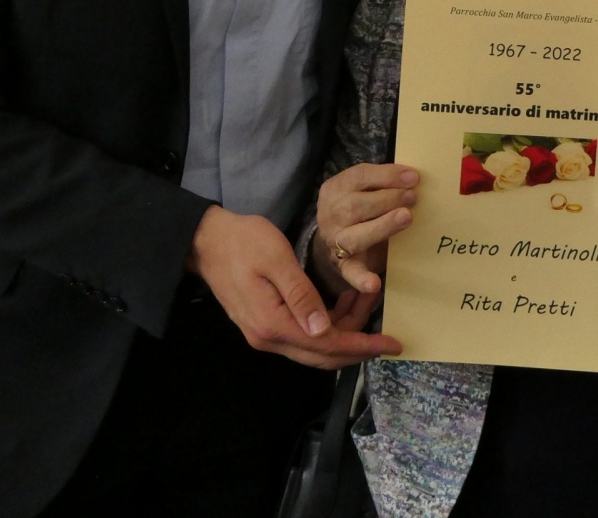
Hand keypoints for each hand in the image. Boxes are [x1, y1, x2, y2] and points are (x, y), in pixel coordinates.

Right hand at [187, 205, 401, 368]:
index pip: (327, 345)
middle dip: (358, 341)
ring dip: (344, 330)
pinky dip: (328, 325)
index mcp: (273, 324)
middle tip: (383, 320)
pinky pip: (303, 336)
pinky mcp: (265, 326)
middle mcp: (268, 338)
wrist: (206, 241)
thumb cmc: (243, 242)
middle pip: (323, 355)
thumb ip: (301, 295)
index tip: (391, 343)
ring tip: (363, 298)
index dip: (362, 346)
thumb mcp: (277, 260)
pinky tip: (340, 302)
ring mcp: (265, 335)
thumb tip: (324, 330)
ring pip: (315, 347)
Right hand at [314, 163, 417, 295]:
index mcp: (335, 189)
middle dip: (388, 199)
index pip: (359, 176)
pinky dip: (362, 279)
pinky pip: (350, 272)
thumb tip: (414, 178)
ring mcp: (335, 241)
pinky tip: (375, 284)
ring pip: (355, 236)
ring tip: (406, 218)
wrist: (336, 238)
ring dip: (383, 226)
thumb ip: (382, 183)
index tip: (413, 177)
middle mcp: (330, 214)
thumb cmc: (359, 207)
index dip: (387, 175)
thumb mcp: (363, 189)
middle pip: (356, 205)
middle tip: (413, 197)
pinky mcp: (342, 265)